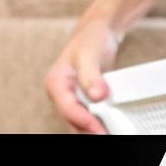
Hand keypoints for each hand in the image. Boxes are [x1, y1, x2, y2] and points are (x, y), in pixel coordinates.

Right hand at [44, 16, 122, 133]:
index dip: (84, 121)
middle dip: (89, 130)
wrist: (97, 32)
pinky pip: (88, 116)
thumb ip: (91, 75)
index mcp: (56, 83)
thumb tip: (97, 96)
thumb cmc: (90, 39)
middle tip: (108, 134)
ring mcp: (71, 98)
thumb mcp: (89, 54)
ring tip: (110, 132)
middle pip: (72, 120)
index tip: (100, 129)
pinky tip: (110, 125)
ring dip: (93, 129)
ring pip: (79, 121)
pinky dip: (98, 122)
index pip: (68, 109)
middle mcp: (60, 94)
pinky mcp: (82, 100)